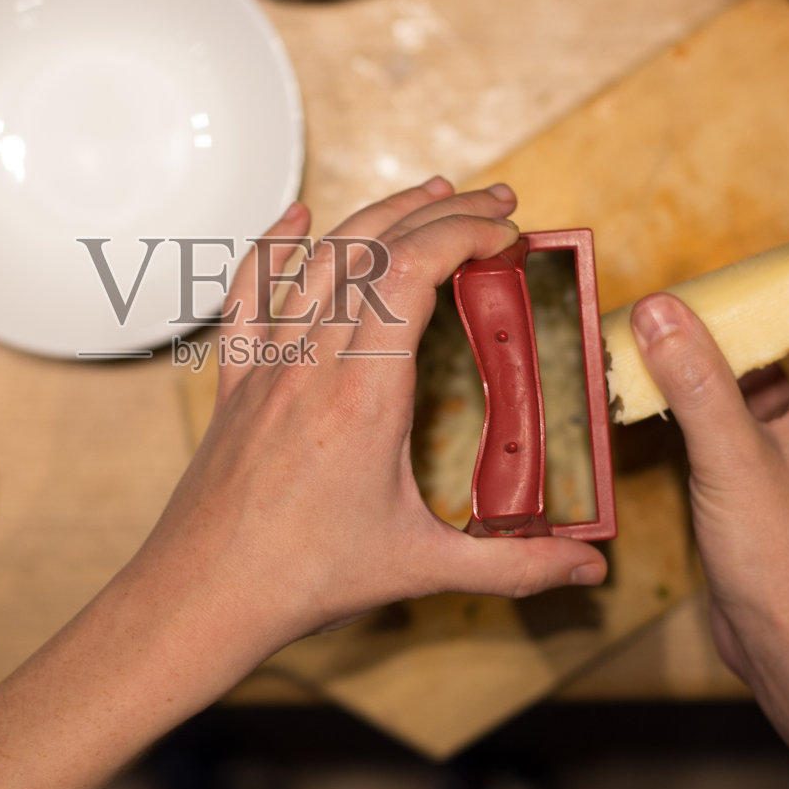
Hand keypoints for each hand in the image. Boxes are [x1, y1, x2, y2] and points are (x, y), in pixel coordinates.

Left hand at [127, 177, 607, 651]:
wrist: (201, 596)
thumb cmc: (301, 580)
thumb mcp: (423, 569)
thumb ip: (514, 565)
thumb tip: (587, 568)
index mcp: (362, 394)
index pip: (412, 271)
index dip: (465, 233)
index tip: (509, 234)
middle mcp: (310, 361)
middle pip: (374, 249)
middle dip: (442, 211)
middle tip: (498, 204)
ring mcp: (266, 363)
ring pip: (319, 257)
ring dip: (378, 215)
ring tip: (430, 193)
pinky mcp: (235, 379)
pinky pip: (246, 292)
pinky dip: (272, 245)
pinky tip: (295, 217)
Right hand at [628, 209, 788, 685]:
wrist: (785, 642)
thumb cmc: (784, 561)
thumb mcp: (734, 459)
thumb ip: (697, 383)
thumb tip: (663, 309)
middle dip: (772, 290)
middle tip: (723, 269)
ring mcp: (781, 448)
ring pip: (762, 372)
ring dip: (724, 341)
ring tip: (674, 320)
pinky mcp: (747, 477)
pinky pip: (724, 412)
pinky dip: (693, 391)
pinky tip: (652, 392)